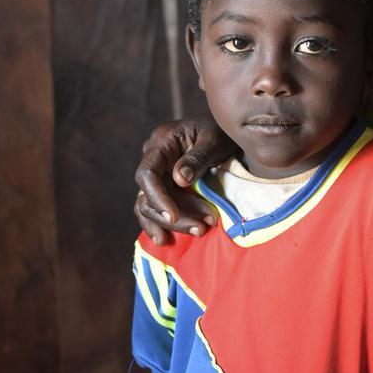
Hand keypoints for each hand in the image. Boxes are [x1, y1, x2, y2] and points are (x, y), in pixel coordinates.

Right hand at [134, 117, 235, 243]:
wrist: (225, 133)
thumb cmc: (221, 132)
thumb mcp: (214, 140)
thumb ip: (197, 158)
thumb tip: (179, 180)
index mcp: (161, 142)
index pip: (147, 174)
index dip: (157, 197)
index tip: (173, 216)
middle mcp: (153, 158)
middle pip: (149, 194)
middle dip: (175, 215)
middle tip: (203, 227)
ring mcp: (157, 174)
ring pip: (151, 206)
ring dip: (174, 223)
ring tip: (200, 231)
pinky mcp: (164, 187)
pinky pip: (155, 208)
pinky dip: (161, 225)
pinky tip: (166, 241)